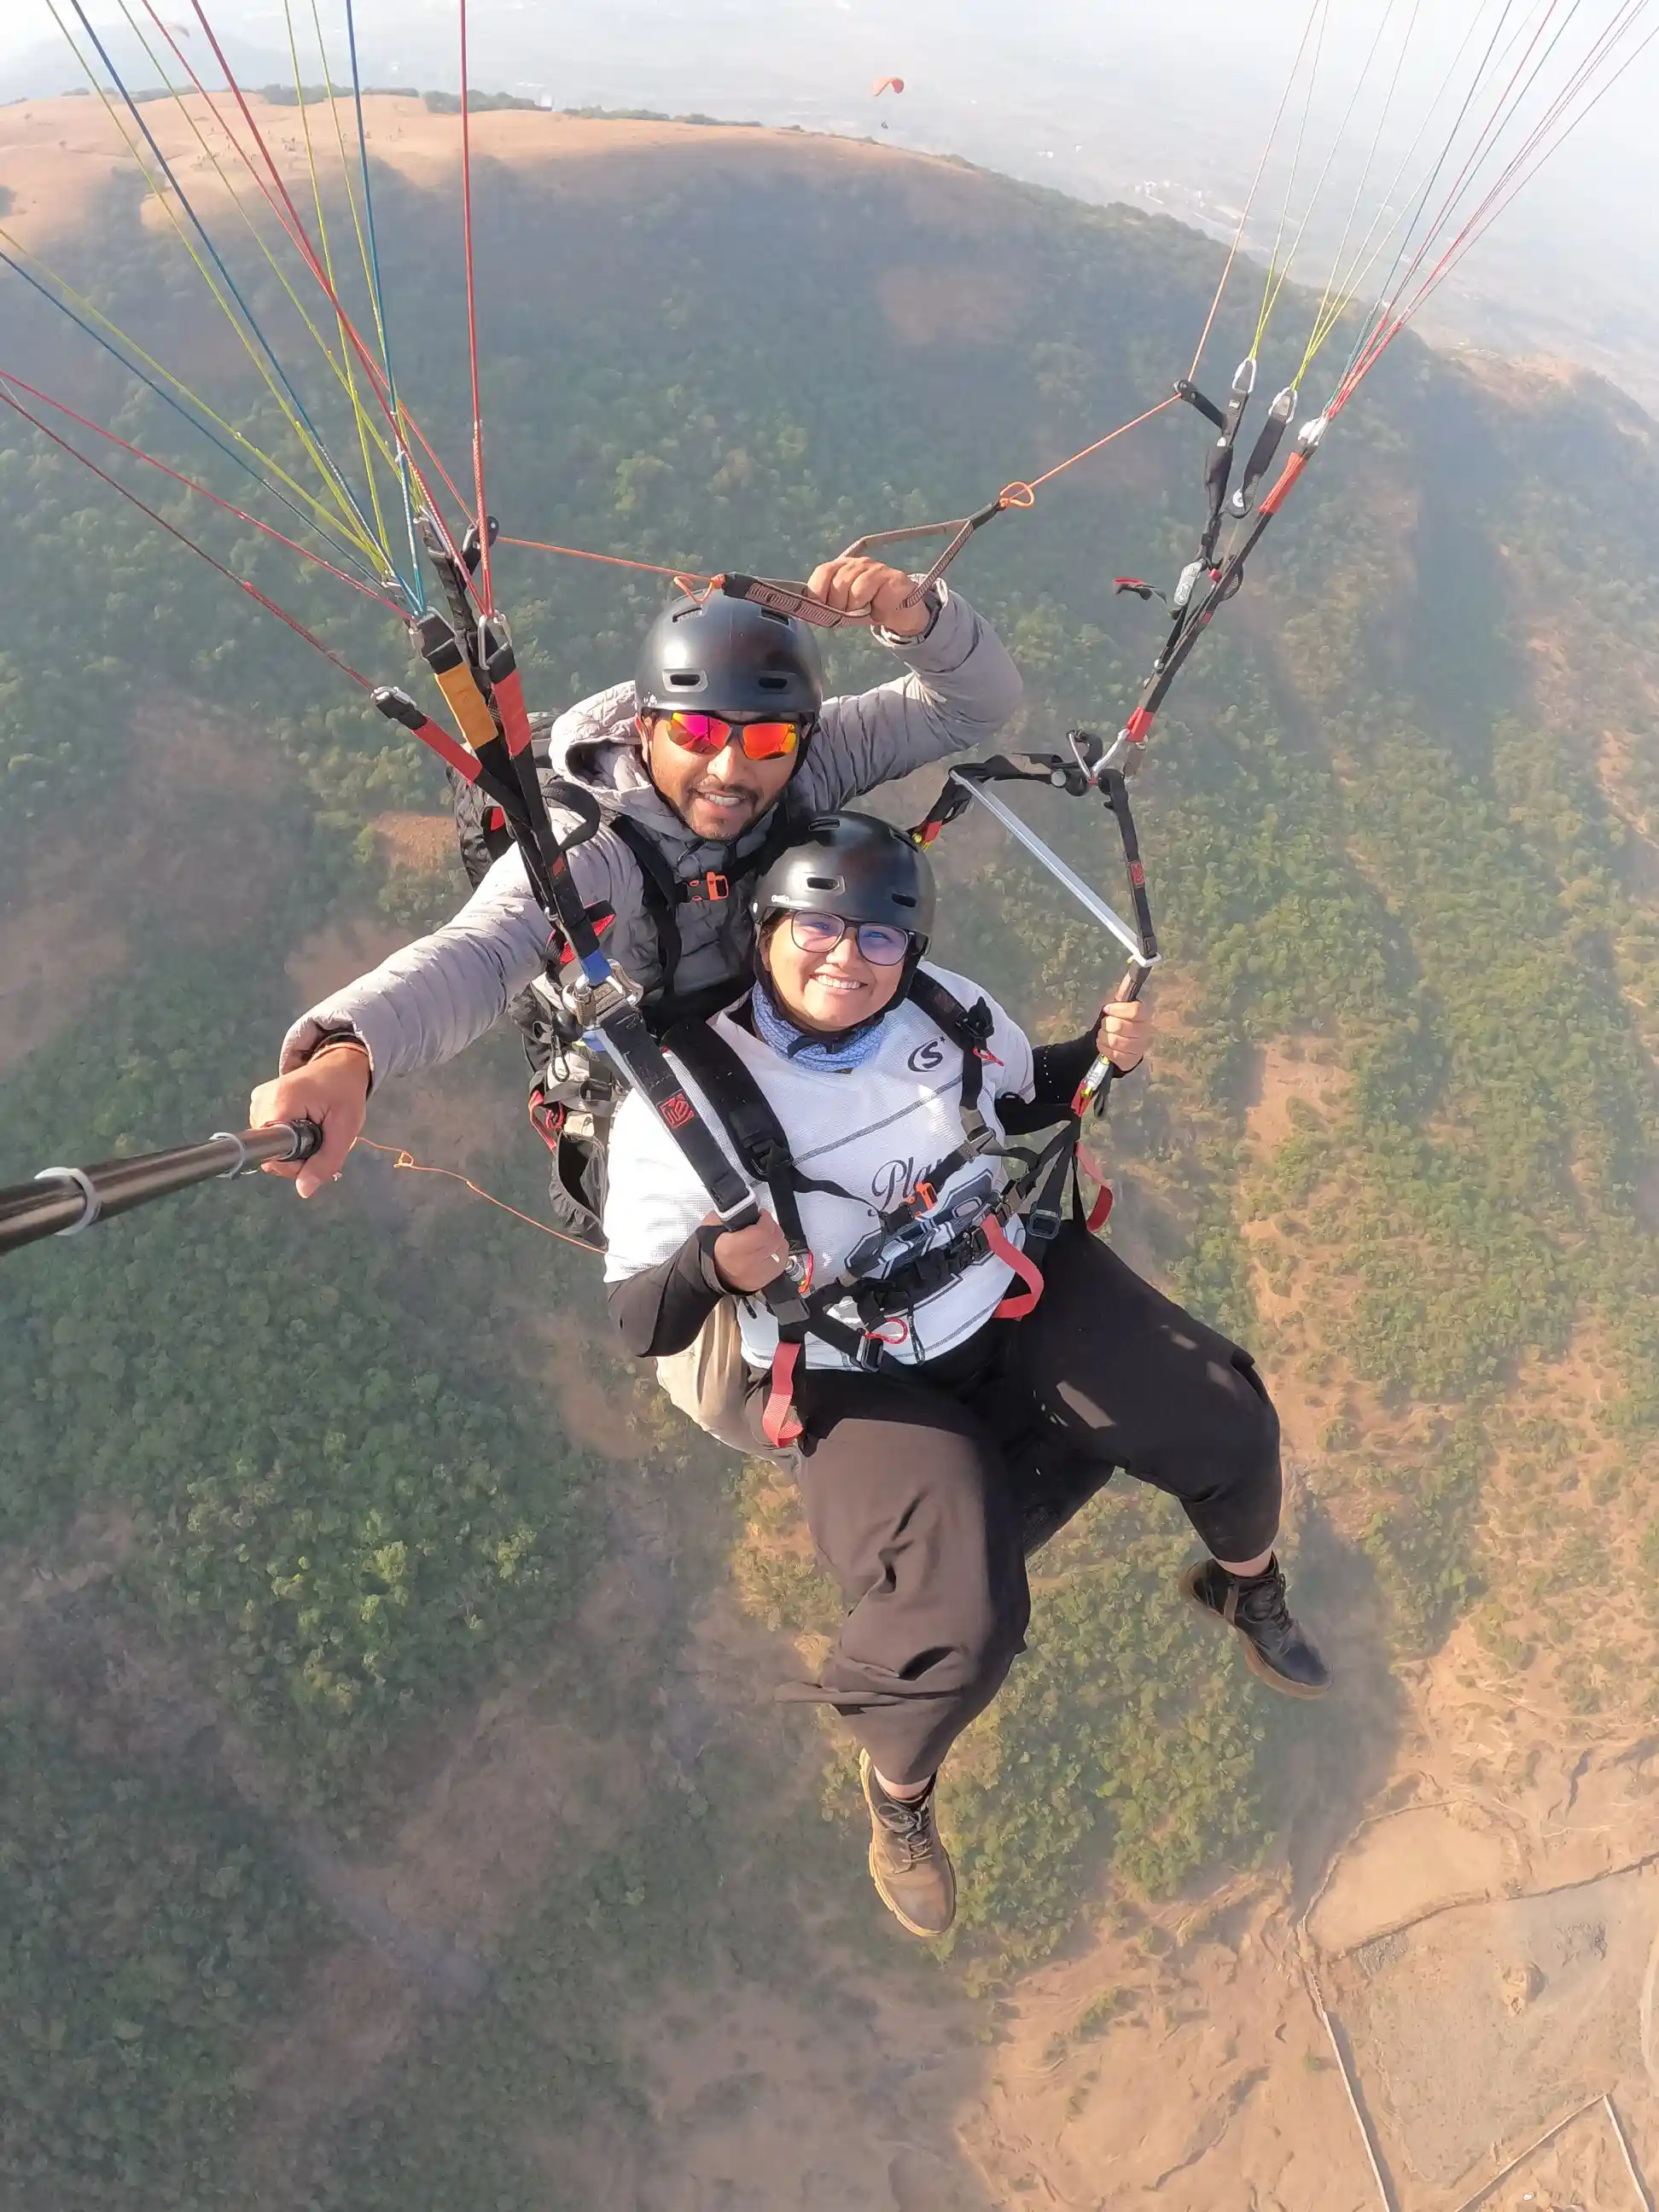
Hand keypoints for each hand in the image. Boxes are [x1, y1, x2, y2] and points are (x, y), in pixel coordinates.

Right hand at [248, 1044, 369, 1198]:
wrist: (340, 1063)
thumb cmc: (345, 1093)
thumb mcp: (345, 1130)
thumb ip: (326, 1161)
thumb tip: (303, 1191)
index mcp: (278, 1104)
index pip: (271, 1154)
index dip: (293, 1164)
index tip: (315, 1153)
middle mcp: (260, 1102)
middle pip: (270, 1151)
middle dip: (296, 1156)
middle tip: (321, 1139)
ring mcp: (256, 1100)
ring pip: (270, 1144)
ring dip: (293, 1147)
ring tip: (314, 1128)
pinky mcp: (259, 1101)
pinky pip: (270, 1133)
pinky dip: (287, 1136)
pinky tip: (303, 1124)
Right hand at [709, 1209, 792, 1293]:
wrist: (714, 1275)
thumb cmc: (713, 1251)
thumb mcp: (712, 1227)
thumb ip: (729, 1213)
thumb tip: (744, 1204)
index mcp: (733, 1249)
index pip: (763, 1231)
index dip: (766, 1219)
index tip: (761, 1214)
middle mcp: (749, 1263)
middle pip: (774, 1238)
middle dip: (771, 1226)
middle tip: (763, 1222)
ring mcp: (760, 1273)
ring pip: (782, 1247)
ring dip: (776, 1237)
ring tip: (765, 1235)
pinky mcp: (767, 1279)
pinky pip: (783, 1259)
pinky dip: (779, 1250)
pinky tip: (769, 1248)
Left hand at [805, 555, 931, 637]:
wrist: (901, 610)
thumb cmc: (868, 607)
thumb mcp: (844, 606)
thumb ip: (827, 604)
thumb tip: (809, 611)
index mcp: (842, 567)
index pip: (823, 571)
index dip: (817, 592)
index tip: (821, 609)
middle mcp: (859, 563)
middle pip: (839, 582)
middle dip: (839, 605)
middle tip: (849, 613)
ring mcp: (878, 569)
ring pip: (858, 589)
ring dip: (858, 607)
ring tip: (865, 611)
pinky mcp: (895, 579)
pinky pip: (881, 597)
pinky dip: (878, 611)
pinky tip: (881, 612)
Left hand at [1096, 997, 1152, 1071]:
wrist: (1118, 1043)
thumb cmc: (1118, 1021)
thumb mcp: (1119, 1006)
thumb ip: (1123, 994)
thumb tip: (1131, 974)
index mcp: (1144, 1015)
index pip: (1135, 1010)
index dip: (1118, 1009)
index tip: (1107, 1009)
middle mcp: (1145, 1032)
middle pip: (1120, 1026)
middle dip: (1107, 1024)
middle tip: (1106, 1024)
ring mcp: (1139, 1048)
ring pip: (1114, 1041)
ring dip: (1103, 1036)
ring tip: (1104, 1034)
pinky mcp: (1130, 1061)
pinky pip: (1113, 1055)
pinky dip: (1103, 1048)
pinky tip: (1104, 1045)